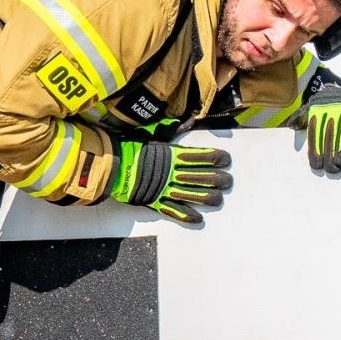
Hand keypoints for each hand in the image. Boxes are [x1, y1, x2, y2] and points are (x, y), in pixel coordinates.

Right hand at [110, 140, 232, 223]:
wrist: (113, 166)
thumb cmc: (132, 148)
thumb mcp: (153, 133)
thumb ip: (171, 128)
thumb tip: (187, 121)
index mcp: (174, 155)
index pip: (203, 156)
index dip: (218, 159)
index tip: (226, 160)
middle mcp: (174, 173)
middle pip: (204, 178)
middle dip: (219, 180)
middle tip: (227, 182)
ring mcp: (166, 189)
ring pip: (194, 195)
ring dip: (209, 198)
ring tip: (218, 199)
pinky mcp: (156, 202)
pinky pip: (175, 211)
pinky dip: (188, 216)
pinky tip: (199, 218)